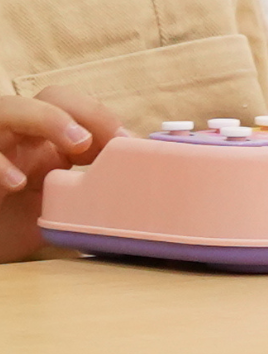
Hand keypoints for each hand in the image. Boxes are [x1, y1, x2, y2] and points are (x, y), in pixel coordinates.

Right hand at [0, 89, 122, 262]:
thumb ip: (95, 208)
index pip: (79, 114)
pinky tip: (16, 181)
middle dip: (85, 112)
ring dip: (47, 119)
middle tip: (115, 141)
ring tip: (79, 143)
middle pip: (50, 99)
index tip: (133, 146)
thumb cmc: (20, 229)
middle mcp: (23, 139)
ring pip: (9, 111)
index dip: (104, 121)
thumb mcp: (66, 217)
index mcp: (49, 147)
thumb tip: (143, 220)